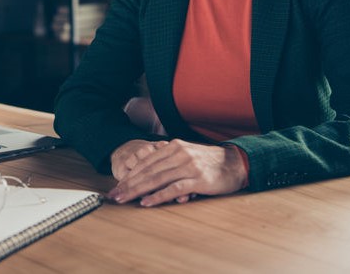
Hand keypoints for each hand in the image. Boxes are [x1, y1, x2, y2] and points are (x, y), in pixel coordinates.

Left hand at [108, 139, 247, 206]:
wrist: (235, 163)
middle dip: (129, 183)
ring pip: (157, 178)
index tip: (117, 185)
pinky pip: (174, 188)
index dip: (130, 173)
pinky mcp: (198, 178)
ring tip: (124, 198)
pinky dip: (158, 196)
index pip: (146, 161)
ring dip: (138, 190)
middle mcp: (179, 153)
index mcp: (174, 146)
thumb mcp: (186, 154)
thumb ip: (168, 159)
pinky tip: (147, 202)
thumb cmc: (208, 162)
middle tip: (114, 194)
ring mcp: (188, 165)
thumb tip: (149, 168)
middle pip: (148, 170)